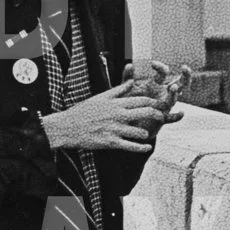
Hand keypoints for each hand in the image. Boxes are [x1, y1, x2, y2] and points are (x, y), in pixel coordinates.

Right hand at [41, 80, 164, 152]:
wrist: (67, 127)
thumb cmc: (83, 111)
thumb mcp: (100, 97)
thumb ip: (118, 90)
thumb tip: (131, 81)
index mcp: (116, 103)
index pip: (141, 100)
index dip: (153, 102)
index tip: (158, 104)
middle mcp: (118, 115)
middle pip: (145, 112)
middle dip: (157, 115)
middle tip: (161, 117)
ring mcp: (115, 129)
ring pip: (140, 131)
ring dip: (146, 133)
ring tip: (146, 134)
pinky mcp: (111, 142)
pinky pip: (131, 146)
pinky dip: (141, 148)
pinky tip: (147, 147)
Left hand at [124, 61, 192, 124]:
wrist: (129, 122)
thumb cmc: (129, 102)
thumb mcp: (127, 89)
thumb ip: (127, 77)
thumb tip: (130, 65)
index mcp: (156, 84)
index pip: (164, 73)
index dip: (160, 67)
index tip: (152, 63)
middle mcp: (163, 94)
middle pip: (180, 83)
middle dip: (185, 75)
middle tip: (184, 67)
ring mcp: (164, 106)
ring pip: (174, 99)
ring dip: (174, 93)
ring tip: (174, 87)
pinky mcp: (161, 118)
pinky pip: (172, 118)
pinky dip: (178, 116)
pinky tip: (181, 112)